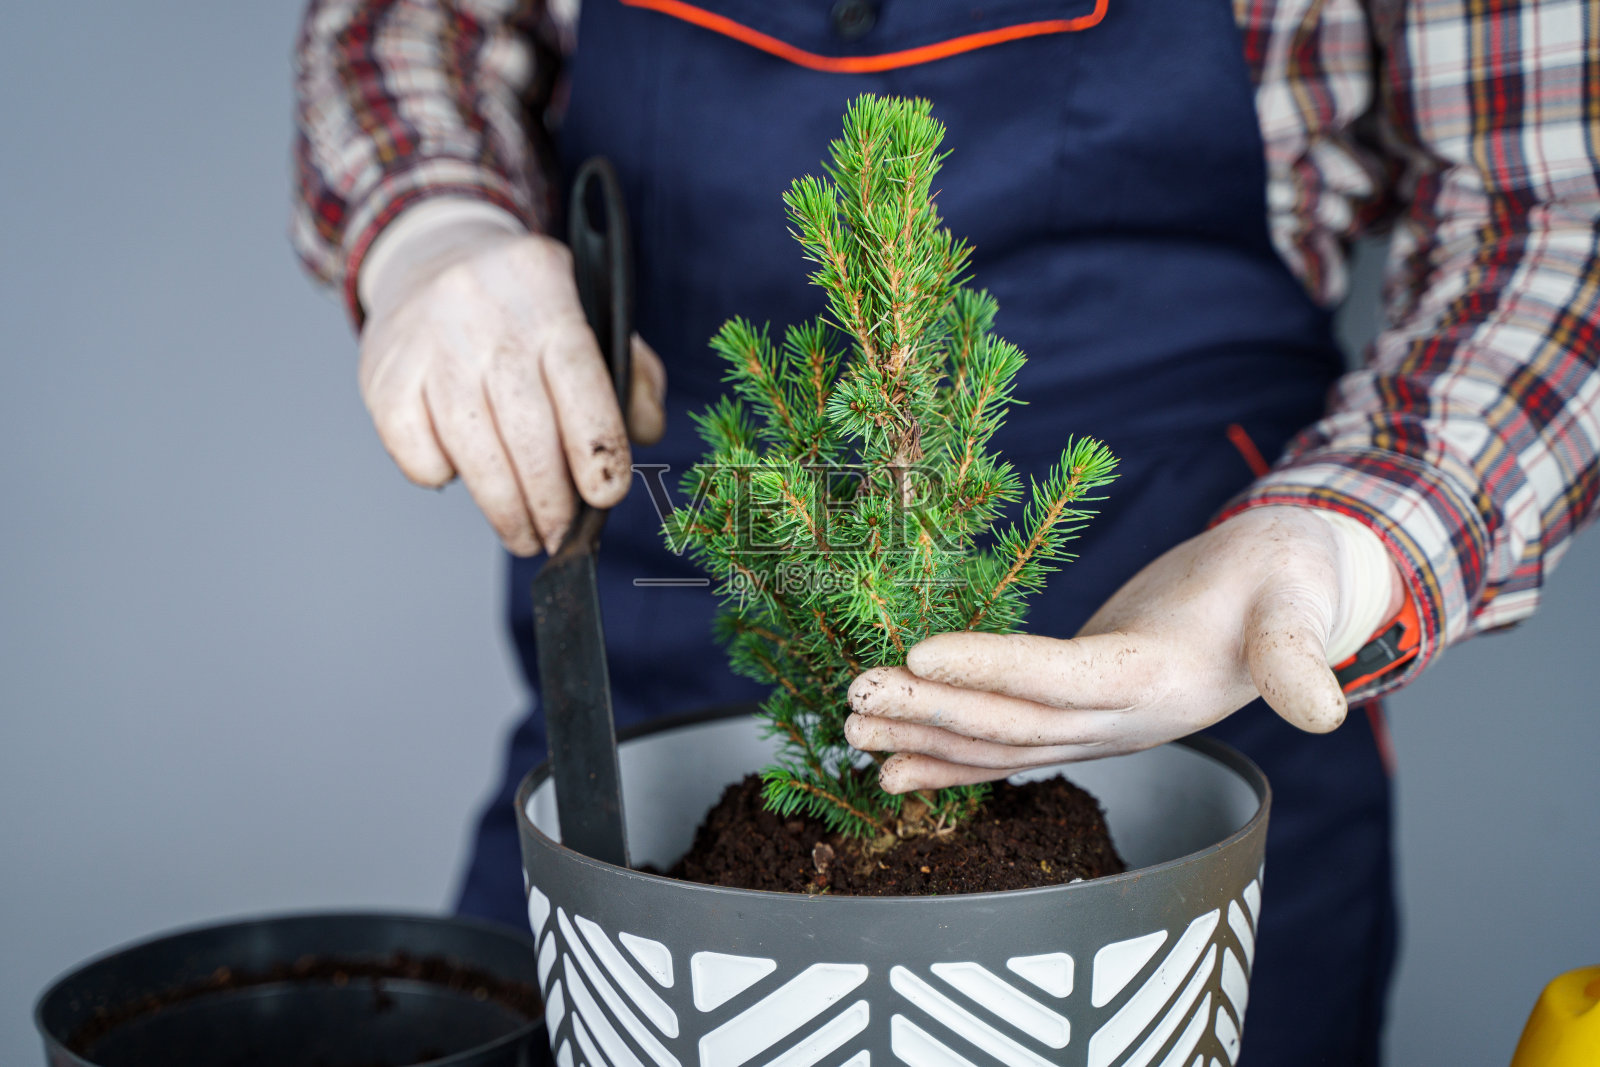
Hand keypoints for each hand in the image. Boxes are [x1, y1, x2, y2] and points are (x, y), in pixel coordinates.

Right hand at [358, 205, 665, 555]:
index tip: (606, 495)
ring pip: (471, 448)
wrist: (431, 260)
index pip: (579, 376)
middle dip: (550, 498)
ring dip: (505, 508)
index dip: (596, 443)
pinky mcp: (383, 376)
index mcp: (544, 287)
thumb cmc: (526, 307)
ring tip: (526, 535)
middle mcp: (481, 309)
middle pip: (525, 426)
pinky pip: (417, 452)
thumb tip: (646, 435)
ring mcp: (426, 342)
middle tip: (562, 537)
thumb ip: (631, 374)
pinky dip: (443, 477)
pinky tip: (464, 479)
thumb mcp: (589, 312)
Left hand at [845, 506, 1403, 792]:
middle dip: (930, 710)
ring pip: (998, 742)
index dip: (990, 668)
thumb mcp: (1300, 601)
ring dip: (923, 736)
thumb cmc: (1287, 581)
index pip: (1059, 681)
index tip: (920, 653)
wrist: (1288, 599)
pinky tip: (893, 766)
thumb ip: (1300, 652)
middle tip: (854, 696)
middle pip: (1011, 721)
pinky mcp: (1080, 715)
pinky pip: (1006, 747)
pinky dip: (948, 758)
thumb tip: (1326, 710)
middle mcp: (1119, 721)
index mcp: (1158, 686)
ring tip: (849, 729)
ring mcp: (1097, 726)